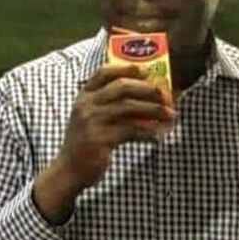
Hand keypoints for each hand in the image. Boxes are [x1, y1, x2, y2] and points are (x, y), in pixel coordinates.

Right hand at [58, 63, 175, 189]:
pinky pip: (131, 130)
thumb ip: (109, 107)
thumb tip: (146, 101)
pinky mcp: (101, 139)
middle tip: (165, 95)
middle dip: (147, 88)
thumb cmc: (84, 144)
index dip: (127, 69)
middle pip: (122, 86)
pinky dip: (148, 132)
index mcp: (84, 97)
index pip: (104, 72)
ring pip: (129, 107)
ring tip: (169, 115)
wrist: (69, 170)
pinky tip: (157, 136)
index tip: (147, 71)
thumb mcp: (90, 119)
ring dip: (154, 109)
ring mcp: (93, 121)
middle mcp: (87, 105)